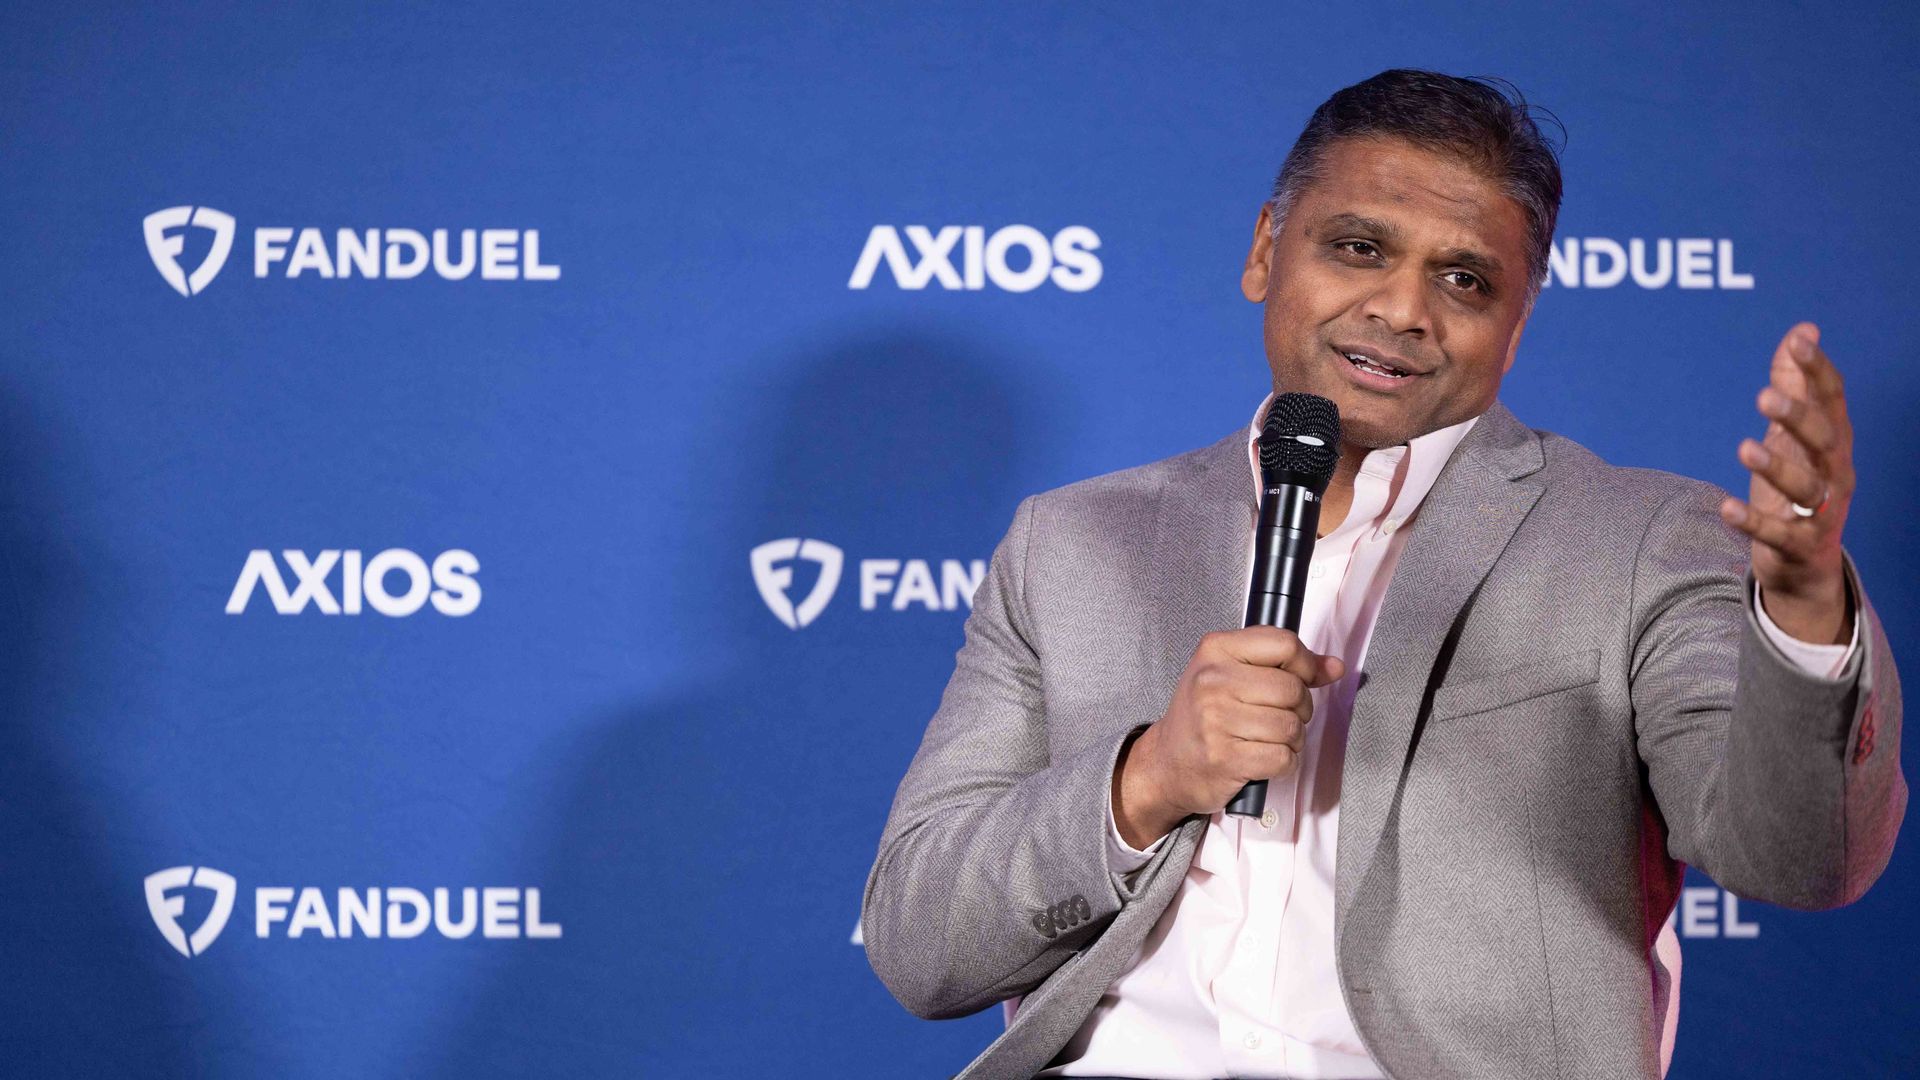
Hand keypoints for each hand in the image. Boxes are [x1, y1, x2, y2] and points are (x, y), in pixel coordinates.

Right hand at [1112, 626, 1344, 847]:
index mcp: (1216, 650)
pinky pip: (1283, 758)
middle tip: (1280, 715)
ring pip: (1291, 726)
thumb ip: (1285, 665)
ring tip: (1268, 738)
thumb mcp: (1232, 674)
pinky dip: (1282, 762)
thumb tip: (1333, 667)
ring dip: (1291, 739)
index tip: (1301, 678)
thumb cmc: (1203, 716)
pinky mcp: (1225, 758)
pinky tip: (1262, 758)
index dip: (1305, 664)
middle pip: (1293, 689)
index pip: (1284, 644)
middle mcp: (1213, 681)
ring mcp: (1217, 720)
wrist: (1167, 763)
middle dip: (1299, 708)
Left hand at [1718, 322, 1853, 644]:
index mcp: (1834, 441)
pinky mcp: (1798, 545)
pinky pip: (1778, 533)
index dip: (1818, 371)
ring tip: (1744, 447)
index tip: (1799, 342)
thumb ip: (1795, 382)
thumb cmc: (1799, 485)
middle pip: (1824, 440)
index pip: (1834, 399)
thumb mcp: (1795, 434)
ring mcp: (1821, 512)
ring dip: (1776, 467)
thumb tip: (1803, 330)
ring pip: (1806, 487)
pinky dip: (1753, 522)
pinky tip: (1726, 508)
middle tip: (1764, 396)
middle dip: (1799, 417)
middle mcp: (1835, 473)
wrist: (1806, 563)